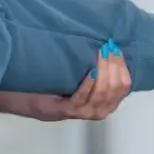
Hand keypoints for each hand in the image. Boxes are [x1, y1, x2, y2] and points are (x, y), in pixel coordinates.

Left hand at [0, 38, 130, 121]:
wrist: (29, 96)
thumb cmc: (57, 84)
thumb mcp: (83, 75)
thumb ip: (98, 66)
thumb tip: (110, 41)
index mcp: (106, 102)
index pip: (124, 86)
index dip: (122, 66)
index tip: (117, 47)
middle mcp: (98, 110)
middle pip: (115, 88)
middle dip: (114, 66)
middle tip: (109, 47)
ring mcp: (82, 112)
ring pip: (102, 93)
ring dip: (104, 71)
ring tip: (101, 53)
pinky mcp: (65, 111)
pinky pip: (81, 98)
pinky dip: (88, 84)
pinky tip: (91, 72)